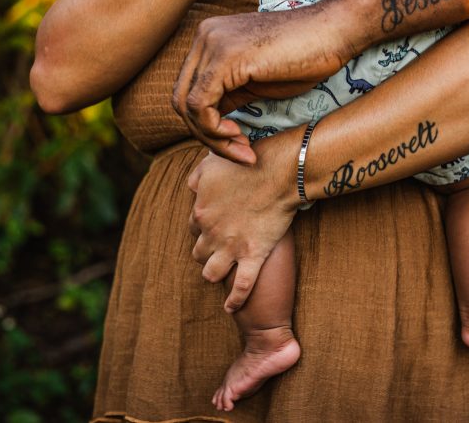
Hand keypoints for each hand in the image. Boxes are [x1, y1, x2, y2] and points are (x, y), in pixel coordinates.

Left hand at [173, 6, 352, 160]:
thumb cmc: (307, 55)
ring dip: (212, 138)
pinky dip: (215, 131)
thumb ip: (229, 94)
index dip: (207, 124)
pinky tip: (240, 137)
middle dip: (205, 134)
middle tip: (239, 152)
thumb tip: (209, 123)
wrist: (335, 32)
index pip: (189, 90)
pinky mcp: (224, 58)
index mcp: (210, 39)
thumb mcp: (258, 80)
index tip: (239, 142)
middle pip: (180, 98)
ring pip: (186, 106)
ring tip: (242, 150)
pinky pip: (200, 106)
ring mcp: (211, 44)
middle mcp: (204, 36)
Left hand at [186, 133, 299, 311]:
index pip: (194, 226)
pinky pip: (241, 287)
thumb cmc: (246, 162)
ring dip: (213, 274)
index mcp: (201, 212)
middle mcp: (212, 233)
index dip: (203, 226)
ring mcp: (232, 247)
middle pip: (199, 252)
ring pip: (211, 273)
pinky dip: (234, 300)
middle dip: (206, 250)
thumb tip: (191, 188)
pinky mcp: (253, 256)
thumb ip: (197, 176)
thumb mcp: (212, 162)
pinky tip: (231, 307)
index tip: (214, 224)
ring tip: (220, 274)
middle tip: (219, 247)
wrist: (277, 171)